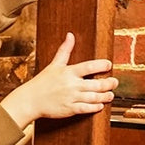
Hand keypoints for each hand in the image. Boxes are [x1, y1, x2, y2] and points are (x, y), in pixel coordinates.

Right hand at [0, 33, 117, 128]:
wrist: (30, 100)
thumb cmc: (42, 82)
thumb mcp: (54, 64)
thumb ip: (65, 50)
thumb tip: (70, 35)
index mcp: (69, 72)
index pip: (89, 67)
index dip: (101, 65)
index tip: (109, 64)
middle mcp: (72, 85)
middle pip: (96, 84)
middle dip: (108, 83)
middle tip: (114, 82)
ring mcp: (71, 98)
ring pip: (94, 97)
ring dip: (105, 96)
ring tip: (110, 94)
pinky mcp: (70, 109)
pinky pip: (86, 108)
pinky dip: (95, 107)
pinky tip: (100, 105)